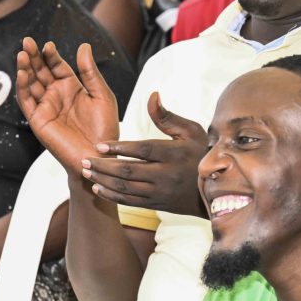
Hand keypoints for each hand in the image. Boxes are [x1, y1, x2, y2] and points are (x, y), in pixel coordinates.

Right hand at [16, 38, 119, 173]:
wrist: (100, 156)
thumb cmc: (105, 129)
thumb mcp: (102, 95)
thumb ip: (90, 72)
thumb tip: (83, 45)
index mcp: (71, 88)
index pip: (57, 66)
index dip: (51, 55)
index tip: (49, 45)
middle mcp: (56, 96)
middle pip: (41, 71)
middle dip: (34, 56)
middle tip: (27, 41)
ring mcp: (46, 107)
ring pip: (31, 83)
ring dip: (25, 68)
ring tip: (23, 53)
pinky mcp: (38, 120)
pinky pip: (27, 101)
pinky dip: (23, 87)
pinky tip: (22, 73)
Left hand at [82, 93, 207, 216]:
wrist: (216, 189)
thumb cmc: (201, 152)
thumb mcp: (190, 131)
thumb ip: (166, 117)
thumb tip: (152, 96)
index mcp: (174, 154)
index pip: (143, 150)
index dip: (120, 148)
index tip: (100, 145)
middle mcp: (167, 175)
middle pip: (129, 171)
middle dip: (103, 166)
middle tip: (84, 160)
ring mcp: (161, 192)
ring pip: (127, 189)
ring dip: (103, 181)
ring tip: (86, 173)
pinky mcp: (157, 204)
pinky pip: (131, 202)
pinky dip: (112, 196)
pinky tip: (98, 188)